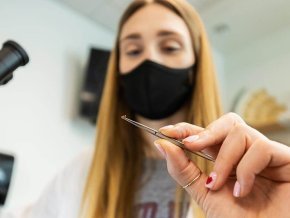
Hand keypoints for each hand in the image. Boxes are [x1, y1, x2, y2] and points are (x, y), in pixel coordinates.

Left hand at [154, 113, 289, 217]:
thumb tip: (162, 145)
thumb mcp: (204, 194)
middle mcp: (247, 153)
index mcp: (228, 160)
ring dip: (224, 160)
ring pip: (239, 133)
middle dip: (205, 132)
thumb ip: (184, 170)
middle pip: (228, 122)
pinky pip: (260, 147)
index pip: (208, 135)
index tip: (166, 132)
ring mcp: (266, 154)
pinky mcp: (285, 158)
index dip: (187, 129)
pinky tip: (243, 189)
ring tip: (219, 184)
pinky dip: (245, 169)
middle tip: (189, 145)